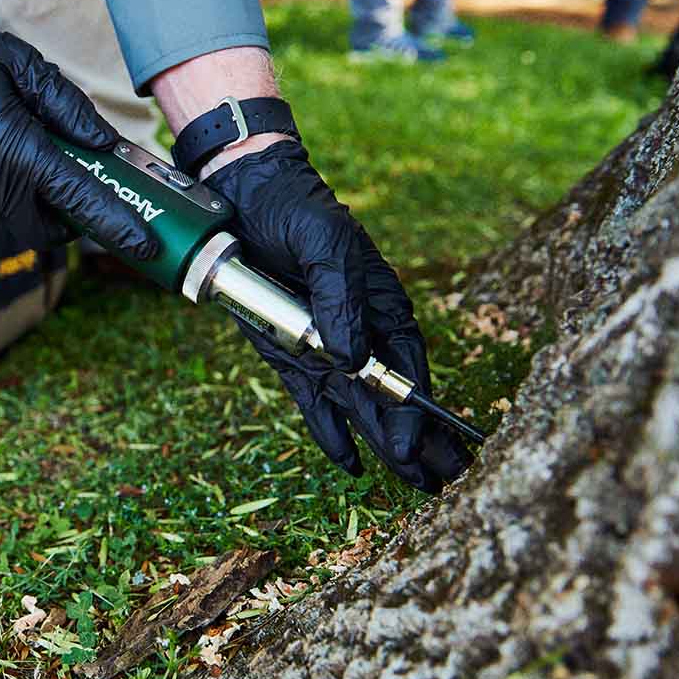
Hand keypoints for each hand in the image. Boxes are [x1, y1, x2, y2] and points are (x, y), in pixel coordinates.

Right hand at [0, 0, 155, 258]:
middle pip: (46, 227)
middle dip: (69, 218)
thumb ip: (68, 109)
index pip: (78, 200)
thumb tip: (103, 144)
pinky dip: (2, 178)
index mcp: (13, 150)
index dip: (117, 226)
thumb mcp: (21, 64)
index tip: (146, 247)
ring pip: (15, 211)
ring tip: (22, 136)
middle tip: (83, 183)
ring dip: (32, 190)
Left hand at [206, 139, 471, 491]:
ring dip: (378, 443)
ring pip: (355, 405)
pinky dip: (328, 428)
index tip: (413, 445)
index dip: (412, 409)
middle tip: (433, 483)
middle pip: (388, 395)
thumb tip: (351, 360)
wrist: (245, 195)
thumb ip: (339, 301)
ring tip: (408, 484)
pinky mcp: (287, 348)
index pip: (406, 365)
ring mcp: (323, 343)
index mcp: (382, 304)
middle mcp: (358, 331)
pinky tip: (348, 461)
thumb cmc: (296, 211)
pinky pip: (311, 396)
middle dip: (410, 440)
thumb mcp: (324, 246)